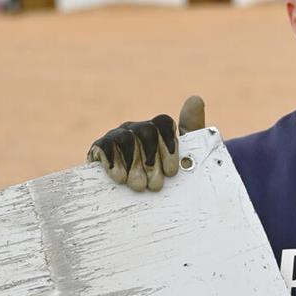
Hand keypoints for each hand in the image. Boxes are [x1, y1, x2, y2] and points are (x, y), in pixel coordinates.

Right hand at [86, 96, 206, 191]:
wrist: (137, 197)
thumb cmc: (161, 177)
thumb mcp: (182, 158)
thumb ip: (191, 130)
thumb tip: (196, 99)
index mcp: (157, 129)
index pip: (164, 124)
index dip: (169, 146)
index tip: (171, 172)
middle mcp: (136, 128)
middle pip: (146, 132)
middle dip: (152, 160)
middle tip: (155, 185)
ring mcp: (116, 137)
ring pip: (126, 140)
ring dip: (134, 164)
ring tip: (139, 185)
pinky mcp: (99, 148)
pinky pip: (104, 147)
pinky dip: (113, 163)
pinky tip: (120, 178)